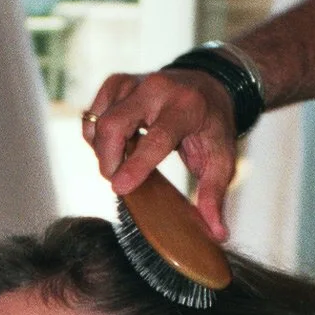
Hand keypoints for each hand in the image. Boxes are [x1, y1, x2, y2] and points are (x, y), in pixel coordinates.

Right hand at [83, 68, 237, 239]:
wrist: (208, 84)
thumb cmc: (213, 125)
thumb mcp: (222, 159)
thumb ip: (215, 195)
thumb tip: (217, 233)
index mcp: (186, 106)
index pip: (157, 137)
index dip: (136, 164)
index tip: (119, 188)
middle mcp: (157, 88)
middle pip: (114, 125)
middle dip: (108, 160)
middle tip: (117, 181)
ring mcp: (133, 81)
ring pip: (98, 121)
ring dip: (102, 151)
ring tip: (121, 163)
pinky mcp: (116, 83)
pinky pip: (92, 115)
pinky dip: (96, 137)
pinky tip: (115, 147)